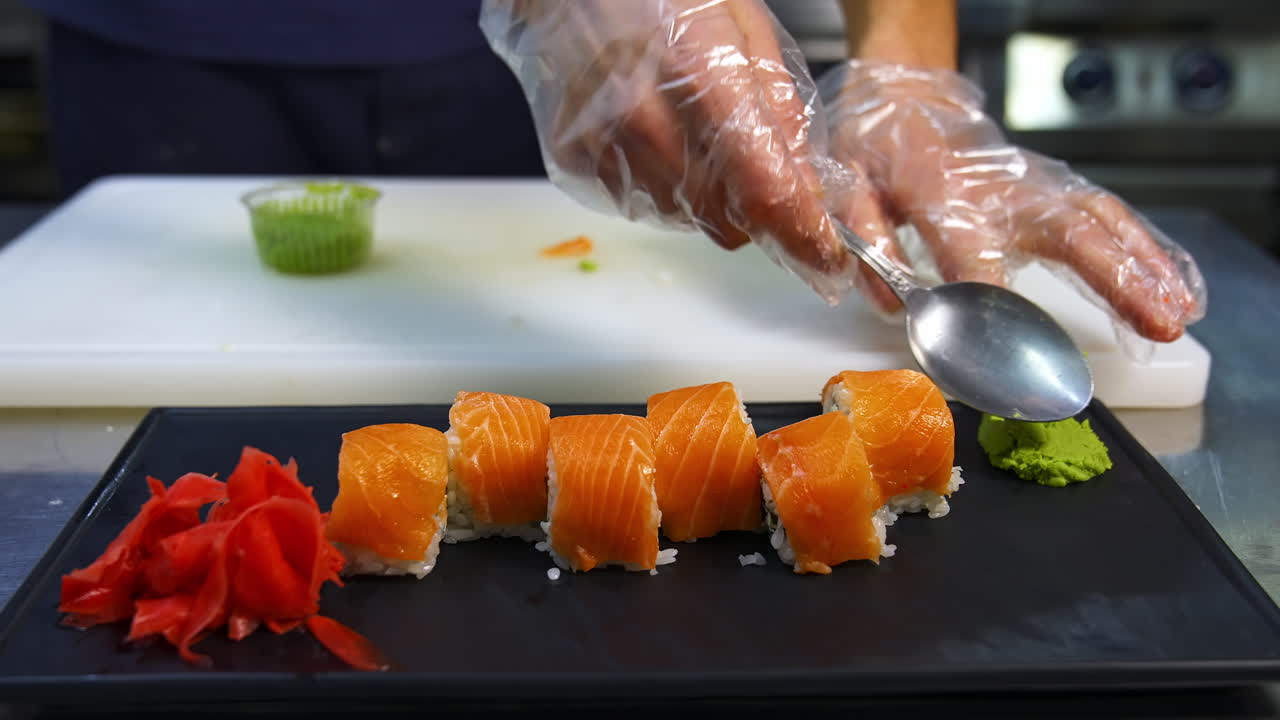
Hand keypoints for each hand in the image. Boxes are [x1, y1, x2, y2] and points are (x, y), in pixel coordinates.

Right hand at [480, 0, 878, 302]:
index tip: (828, 261)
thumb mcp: (742, 25)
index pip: (764, 189)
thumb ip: (780, 109)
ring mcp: (604, 148)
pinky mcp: (577, 163)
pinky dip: (661, 184)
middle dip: (754, 210)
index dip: (803, 236)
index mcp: (700, 76)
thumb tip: (808, 188)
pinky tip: (651, 132)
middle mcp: (645, 123)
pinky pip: (641, 203)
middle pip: (726, 221)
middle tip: (751, 162)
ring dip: (705, 196)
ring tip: (688, 129)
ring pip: (685, 219)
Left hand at [819, 60, 1206, 343]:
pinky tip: (1177, 284)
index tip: (1007, 335)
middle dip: (1115, 279)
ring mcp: (1034, 186)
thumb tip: (890, 301)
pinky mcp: (1051, 188)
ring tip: (1181, 313)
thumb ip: (868, 241)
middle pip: (1066, 231)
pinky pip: (1107, 216)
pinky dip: (1146, 249)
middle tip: (1157, 323)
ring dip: (1146, 268)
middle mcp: (999, 189)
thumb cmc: (876, 150)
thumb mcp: (850, 187)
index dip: (986, 288)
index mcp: (939, 190)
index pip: (968, 246)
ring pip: (1100, 222)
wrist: (905, 101)